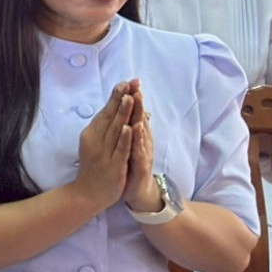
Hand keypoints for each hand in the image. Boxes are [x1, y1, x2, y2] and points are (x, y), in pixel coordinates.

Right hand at [69, 81, 138, 209]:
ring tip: (130, 98)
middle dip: (121, 99)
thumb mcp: (94, 143)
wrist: (87, 193)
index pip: (105, 111)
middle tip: (129, 83)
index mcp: (92, 133)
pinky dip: (125, 138)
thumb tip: (111, 108)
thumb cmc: (93, 167)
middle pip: (111, 117)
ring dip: (123, 113)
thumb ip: (102, 128)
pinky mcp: (114, 166)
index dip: (116, 97)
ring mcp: (105, 153)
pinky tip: (129, 127)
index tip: (125, 82)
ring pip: (116, 130)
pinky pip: (120, 150)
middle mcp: (97, 140)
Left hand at [121, 89, 164, 213]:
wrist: (136, 191)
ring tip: (138, 98)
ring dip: (139, 114)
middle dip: (138, 100)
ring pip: (141, 131)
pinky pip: (139, 150)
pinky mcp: (141, 165)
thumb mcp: (128, 144)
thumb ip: (129, 126)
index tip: (131, 80)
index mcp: (137, 135)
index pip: (135, 113)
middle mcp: (142, 141)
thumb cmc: (130, 165)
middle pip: (140, 117)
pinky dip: (136, 139)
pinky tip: (135, 128)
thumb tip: (127, 108)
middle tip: (136, 84)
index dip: (134, 97)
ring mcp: (143, 152)